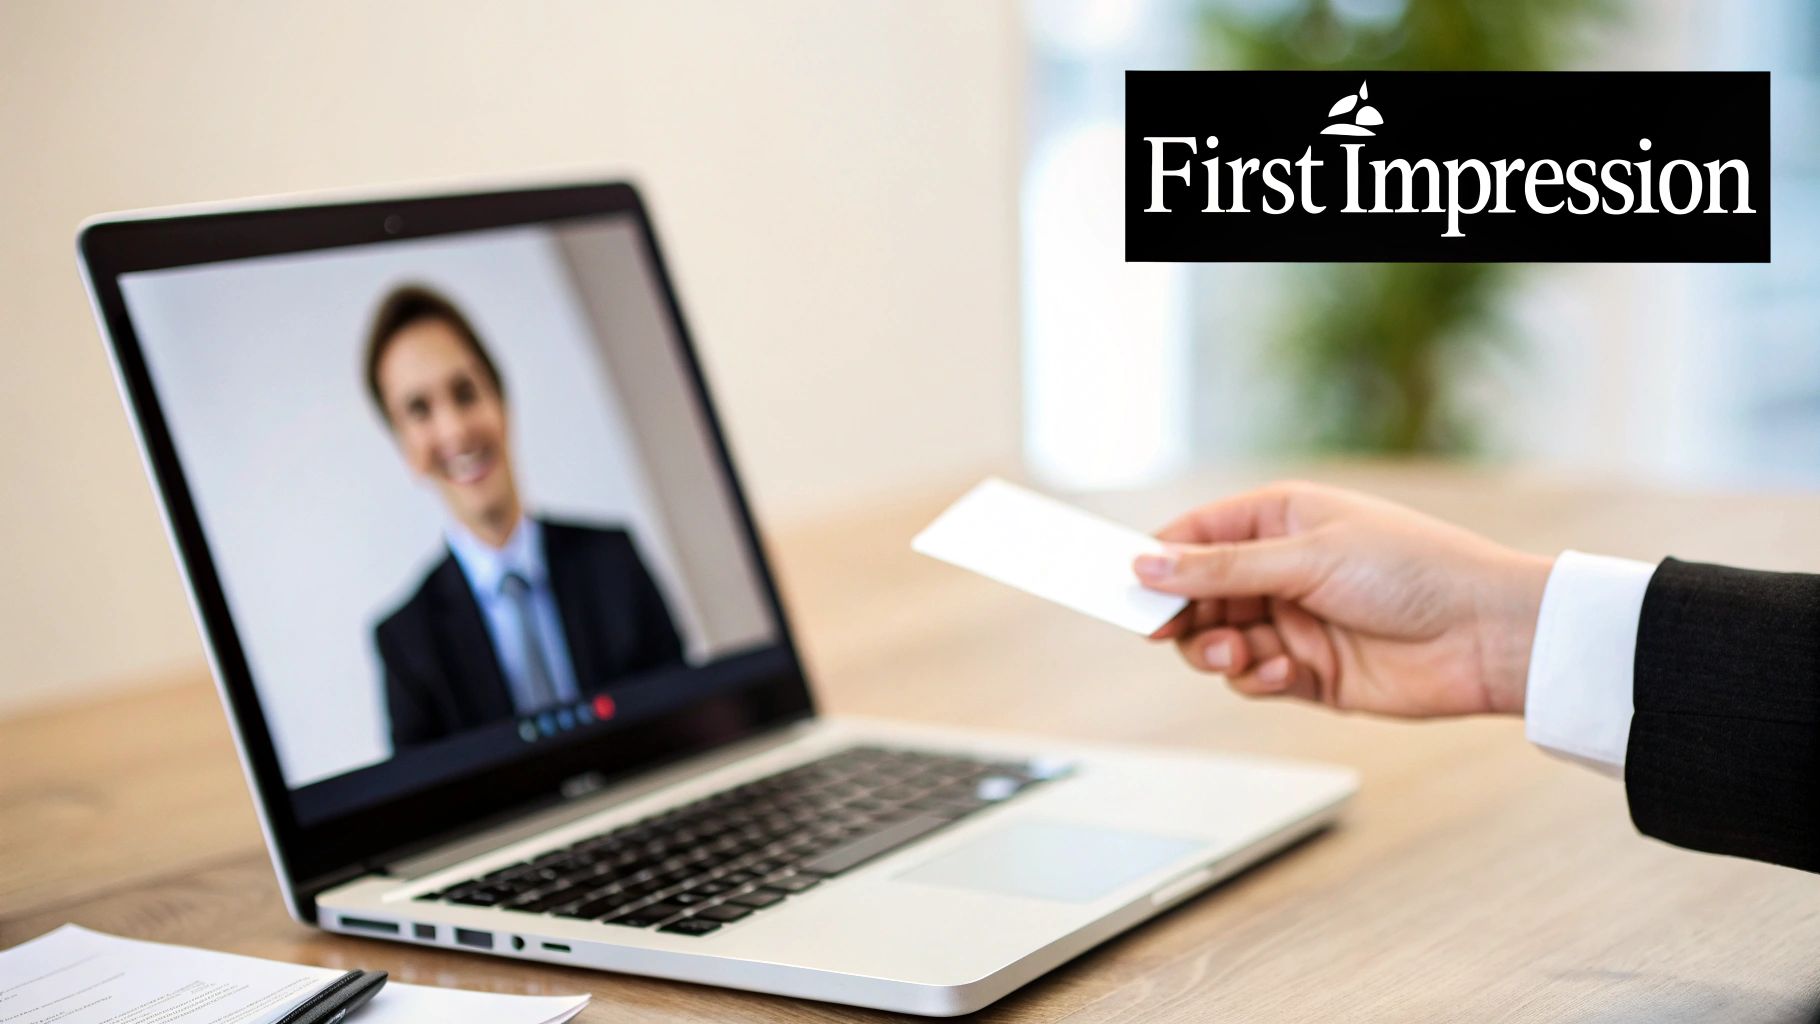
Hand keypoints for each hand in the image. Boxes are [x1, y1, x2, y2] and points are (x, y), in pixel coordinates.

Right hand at [1133, 481, 1552, 716]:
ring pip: (1217, 641)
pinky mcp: (1307, 672)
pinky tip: (1283, 674)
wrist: (1485, 635)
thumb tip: (1146, 566)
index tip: (1121, 589)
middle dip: (1183, 616)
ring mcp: (1292, 621)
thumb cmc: (1413, 571)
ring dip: (1218, 652)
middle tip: (1170, 631)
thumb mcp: (1307, 557)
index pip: (1193, 537)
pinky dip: (1255, 679)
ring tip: (1241, 655)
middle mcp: (1280, 568)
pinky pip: (1251, 677)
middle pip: (1195, 595)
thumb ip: (1221, 569)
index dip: (1156, 563)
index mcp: (1279, 518)